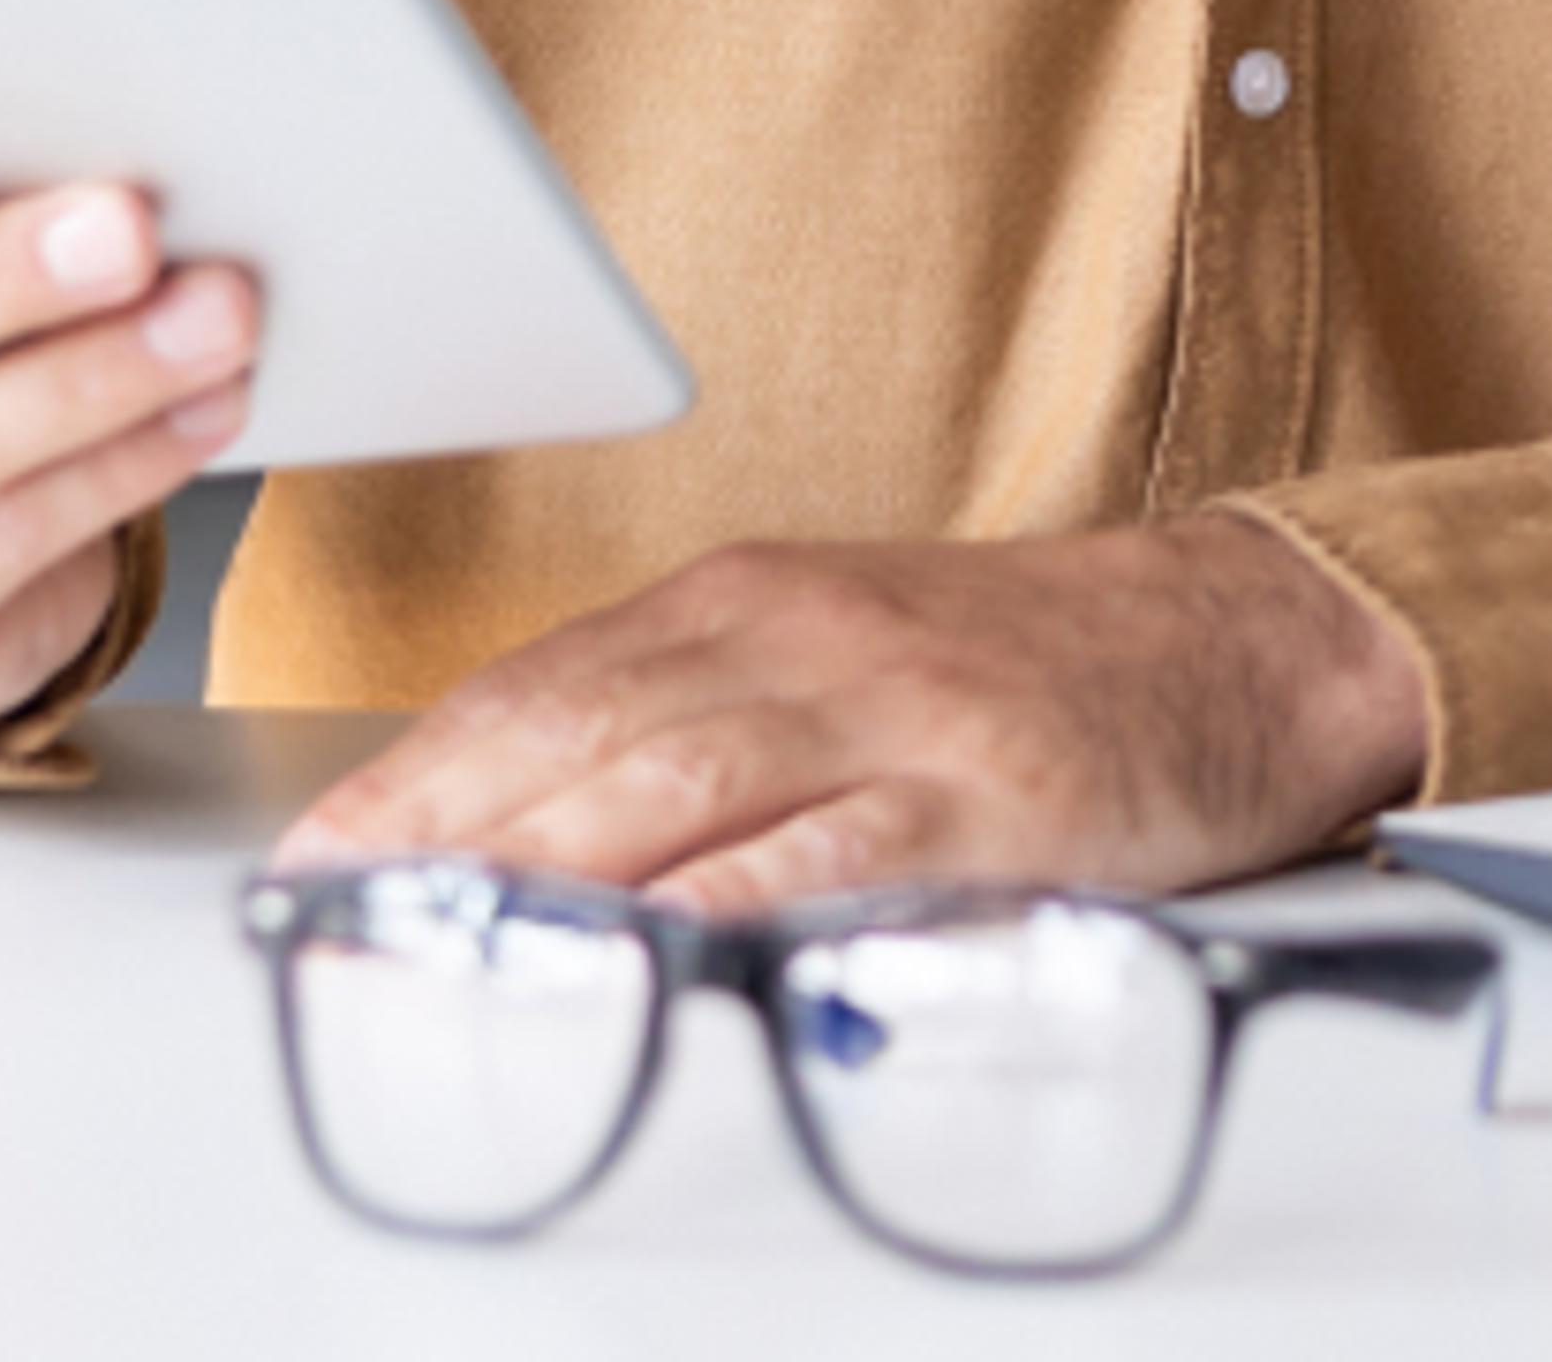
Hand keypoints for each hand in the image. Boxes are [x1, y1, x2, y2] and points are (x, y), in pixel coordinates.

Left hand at [273, 513, 1429, 912]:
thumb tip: (532, 824)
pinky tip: (638, 955)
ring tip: (424, 935)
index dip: (417, 770)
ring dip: (535, 866)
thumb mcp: (849, 647)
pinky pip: (825, 858)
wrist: (1238, 638)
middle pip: (584, 730)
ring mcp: (896, 716)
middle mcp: (809, 637)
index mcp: (760, 595)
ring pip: (677, 784)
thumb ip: (705, 714)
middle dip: (436, 826)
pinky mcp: (983, 800)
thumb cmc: (1030, 663)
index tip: (313, 855)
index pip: (547, 682)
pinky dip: (718, 909)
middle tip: (321, 912)